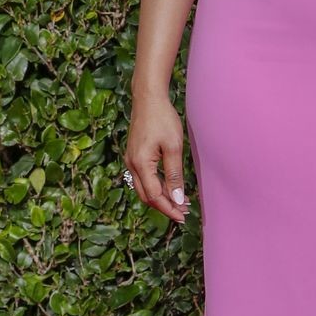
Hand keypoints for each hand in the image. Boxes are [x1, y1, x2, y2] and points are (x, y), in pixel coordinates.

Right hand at [124, 91, 191, 224]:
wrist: (148, 99)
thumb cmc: (162, 119)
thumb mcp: (174, 147)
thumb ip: (174, 174)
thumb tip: (177, 198)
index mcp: (140, 164)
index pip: (155, 196)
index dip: (169, 209)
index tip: (183, 217)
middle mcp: (132, 165)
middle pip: (147, 196)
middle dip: (165, 207)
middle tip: (184, 213)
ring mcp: (131, 160)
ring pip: (144, 189)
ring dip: (161, 198)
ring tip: (180, 202)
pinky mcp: (134, 156)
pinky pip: (144, 179)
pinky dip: (157, 187)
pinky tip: (170, 187)